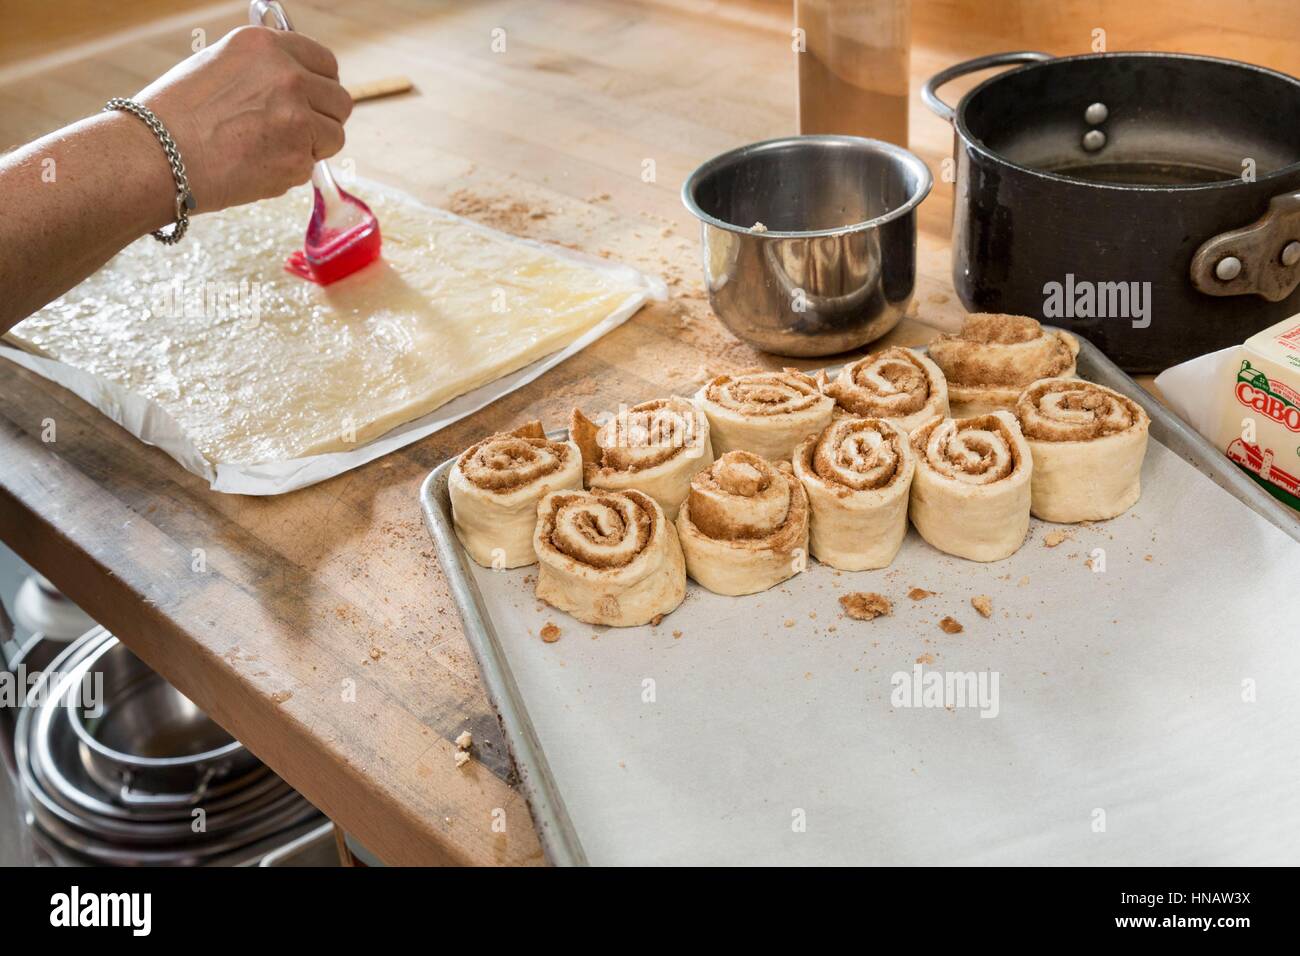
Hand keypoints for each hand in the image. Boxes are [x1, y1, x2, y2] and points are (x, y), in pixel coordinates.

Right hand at [134, 26, 352, 213]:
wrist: (157, 155)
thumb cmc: (176, 114)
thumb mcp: (218, 65)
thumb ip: (263, 70)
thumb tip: (299, 82)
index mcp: (265, 46)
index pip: (325, 62)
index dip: (321, 84)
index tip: (314, 98)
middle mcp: (287, 76)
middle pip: (339, 99)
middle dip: (324, 117)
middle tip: (299, 131)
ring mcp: (297, 118)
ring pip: (335, 135)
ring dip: (314, 146)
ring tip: (272, 148)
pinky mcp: (298, 157)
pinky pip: (312, 166)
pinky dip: (292, 170)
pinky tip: (258, 165)